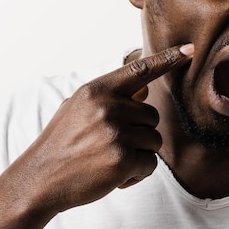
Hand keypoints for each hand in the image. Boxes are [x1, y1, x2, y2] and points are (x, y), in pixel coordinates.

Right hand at [8, 43, 193, 215]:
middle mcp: (108, 107)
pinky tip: (113, 176)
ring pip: (154, 140)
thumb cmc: (62, 142)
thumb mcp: (78, 108)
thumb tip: (144, 88)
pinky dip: (137, 174)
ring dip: (138, 154)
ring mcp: (116, 132)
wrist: (39, 179)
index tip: (190, 50)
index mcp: (97, 90)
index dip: (167, 59)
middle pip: (152, 116)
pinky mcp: (123, 159)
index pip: (140, 70)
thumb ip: (110, 96)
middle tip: (110, 146)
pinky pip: (150, 163)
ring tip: (108, 160)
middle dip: (139, 133)